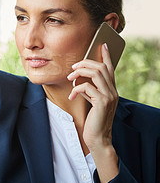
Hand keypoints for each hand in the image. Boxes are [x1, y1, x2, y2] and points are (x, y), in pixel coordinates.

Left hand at [67, 44, 118, 182]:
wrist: (98, 138)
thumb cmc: (93, 120)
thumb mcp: (93, 101)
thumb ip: (91, 90)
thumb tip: (79, 78)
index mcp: (111, 90)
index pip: (110, 68)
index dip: (106, 56)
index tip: (102, 45)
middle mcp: (113, 91)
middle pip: (101, 67)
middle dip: (85, 63)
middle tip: (73, 67)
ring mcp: (109, 96)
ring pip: (96, 73)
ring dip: (80, 72)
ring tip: (70, 78)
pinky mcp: (102, 102)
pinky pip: (87, 87)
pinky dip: (76, 89)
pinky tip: (71, 96)